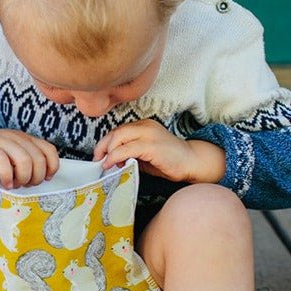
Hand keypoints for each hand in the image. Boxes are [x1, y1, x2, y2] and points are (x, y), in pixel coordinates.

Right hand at [0, 116, 58, 187]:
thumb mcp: (11, 153)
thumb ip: (24, 162)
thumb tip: (40, 184)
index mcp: (26, 139)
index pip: (49, 150)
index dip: (51, 166)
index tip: (45, 179)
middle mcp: (17, 138)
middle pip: (38, 159)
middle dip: (35, 177)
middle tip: (25, 185)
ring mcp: (2, 141)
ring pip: (24, 160)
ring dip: (23, 177)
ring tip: (15, 185)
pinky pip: (3, 162)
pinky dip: (6, 176)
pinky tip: (4, 183)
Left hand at [93, 120, 225, 183]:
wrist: (192, 162)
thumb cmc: (169, 160)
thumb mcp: (145, 154)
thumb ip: (129, 153)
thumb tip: (111, 160)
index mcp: (144, 125)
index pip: (118, 130)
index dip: (106, 142)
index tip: (99, 155)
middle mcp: (145, 126)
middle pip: (116, 132)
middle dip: (103, 146)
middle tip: (98, 160)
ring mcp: (149, 134)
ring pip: (119, 138)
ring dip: (108, 152)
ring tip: (106, 165)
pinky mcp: (151, 146)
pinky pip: (127, 149)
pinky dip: (116, 157)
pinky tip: (114, 165)